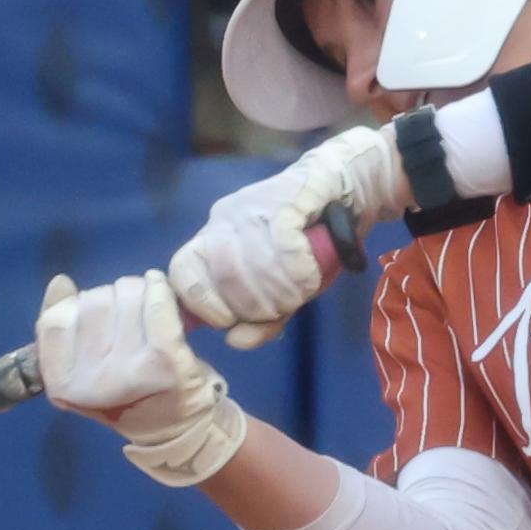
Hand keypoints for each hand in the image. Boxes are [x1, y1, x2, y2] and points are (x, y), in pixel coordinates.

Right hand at [36, 271, 243, 486]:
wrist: (177, 426)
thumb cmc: (125, 395)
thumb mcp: (79, 370)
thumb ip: (59, 328)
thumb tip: (60, 283)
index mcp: (62, 386)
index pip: (55, 319)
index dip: (74, 307)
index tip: (96, 317)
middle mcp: (90, 382)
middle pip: (92, 303)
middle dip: (110, 298)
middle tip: (126, 316)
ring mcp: (129, 371)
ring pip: (125, 296)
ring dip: (136, 292)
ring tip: (144, 310)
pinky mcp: (167, 360)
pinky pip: (157, 305)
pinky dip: (159, 288)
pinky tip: (158, 286)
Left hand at [169, 127, 399, 349]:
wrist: (347, 188)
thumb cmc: (311, 246)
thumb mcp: (283, 294)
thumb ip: (260, 322)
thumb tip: (235, 341)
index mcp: (212, 241)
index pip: (182, 275)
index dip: (204, 306)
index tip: (230, 321)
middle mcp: (224, 221)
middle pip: (223, 275)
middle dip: (254, 305)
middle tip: (282, 307)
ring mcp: (251, 207)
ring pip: (253, 262)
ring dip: (282, 290)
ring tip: (301, 291)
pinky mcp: (283, 199)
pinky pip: (283, 245)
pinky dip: (300, 270)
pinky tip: (311, 273)